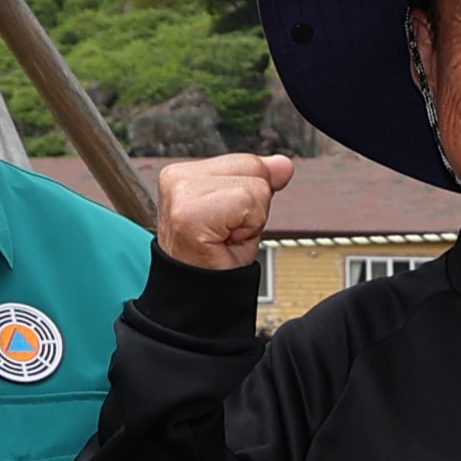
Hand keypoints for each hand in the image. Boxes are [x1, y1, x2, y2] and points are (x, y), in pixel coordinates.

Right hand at [152, 152, 298, 273]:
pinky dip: (249, 228)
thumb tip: (283, 164)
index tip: (229, 223)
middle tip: (228, 232)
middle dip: (253, 206)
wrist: (199, 298)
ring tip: (226, 237)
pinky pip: (249, 202)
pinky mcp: (189, 212)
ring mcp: (180, 193)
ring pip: (255, 186)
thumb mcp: (244, 213)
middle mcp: (177, 178)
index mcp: (184, 174)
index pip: (247, 162)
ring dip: (251, 220)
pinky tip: (225, 241)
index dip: (251, 197)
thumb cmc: (214, 260)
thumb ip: (260, 182)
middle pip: (253, 167)